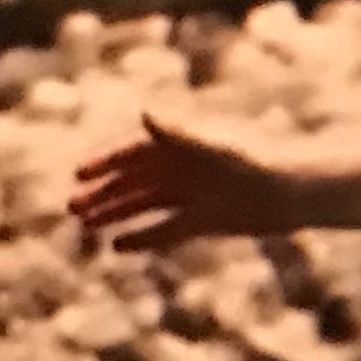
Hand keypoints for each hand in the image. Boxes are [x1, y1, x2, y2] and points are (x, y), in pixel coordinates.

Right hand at [69, 111, 317, 251]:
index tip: (79, 174)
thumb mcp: (210, 148)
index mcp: (178, 145)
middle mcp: (179, 169)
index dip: (104, 164)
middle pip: (132, 181)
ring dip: (115, 214)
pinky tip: (117, 246)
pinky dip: (142, 237)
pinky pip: (164, 230)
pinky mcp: (202, 222)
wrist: (289, 192)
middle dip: (103, 193)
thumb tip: (144, 113)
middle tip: (72, 208)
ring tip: (86, 226)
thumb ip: (176, 134)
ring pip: (143, 205)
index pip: (131, 153)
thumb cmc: (252, 162)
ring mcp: (189, 196)